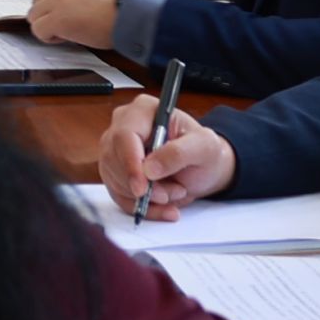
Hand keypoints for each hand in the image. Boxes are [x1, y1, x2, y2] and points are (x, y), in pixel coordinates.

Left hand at [23, 0, 127, 49]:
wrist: (130, 16)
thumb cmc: (119, 5)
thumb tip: (54, 2)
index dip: (49, 2)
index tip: (60, 11)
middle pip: (36, 1)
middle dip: (47, 15)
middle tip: (65, 23)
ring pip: (34, 16)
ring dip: (47, 26)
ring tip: (66, 30)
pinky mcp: (56, 19)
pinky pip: (38, 30)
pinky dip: (48, 37)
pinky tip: (64, 37)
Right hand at [96, 93, 233, 219]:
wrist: (202, 168)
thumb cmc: (203, 151)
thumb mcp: (204, 147)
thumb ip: (179, 153)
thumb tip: (149, 168)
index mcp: (143, 110)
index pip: (124, 135)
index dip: (130, 164)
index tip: (142, 189)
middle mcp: (123, 126)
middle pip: (115, 160)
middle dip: (144, 186)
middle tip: (171, 194)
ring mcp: (115, 149)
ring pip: (115, 180)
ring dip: (145, 198)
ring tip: (174, 193)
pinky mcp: (115, 171)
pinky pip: (119, 196)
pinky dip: (141, 207)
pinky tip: (162, 208)